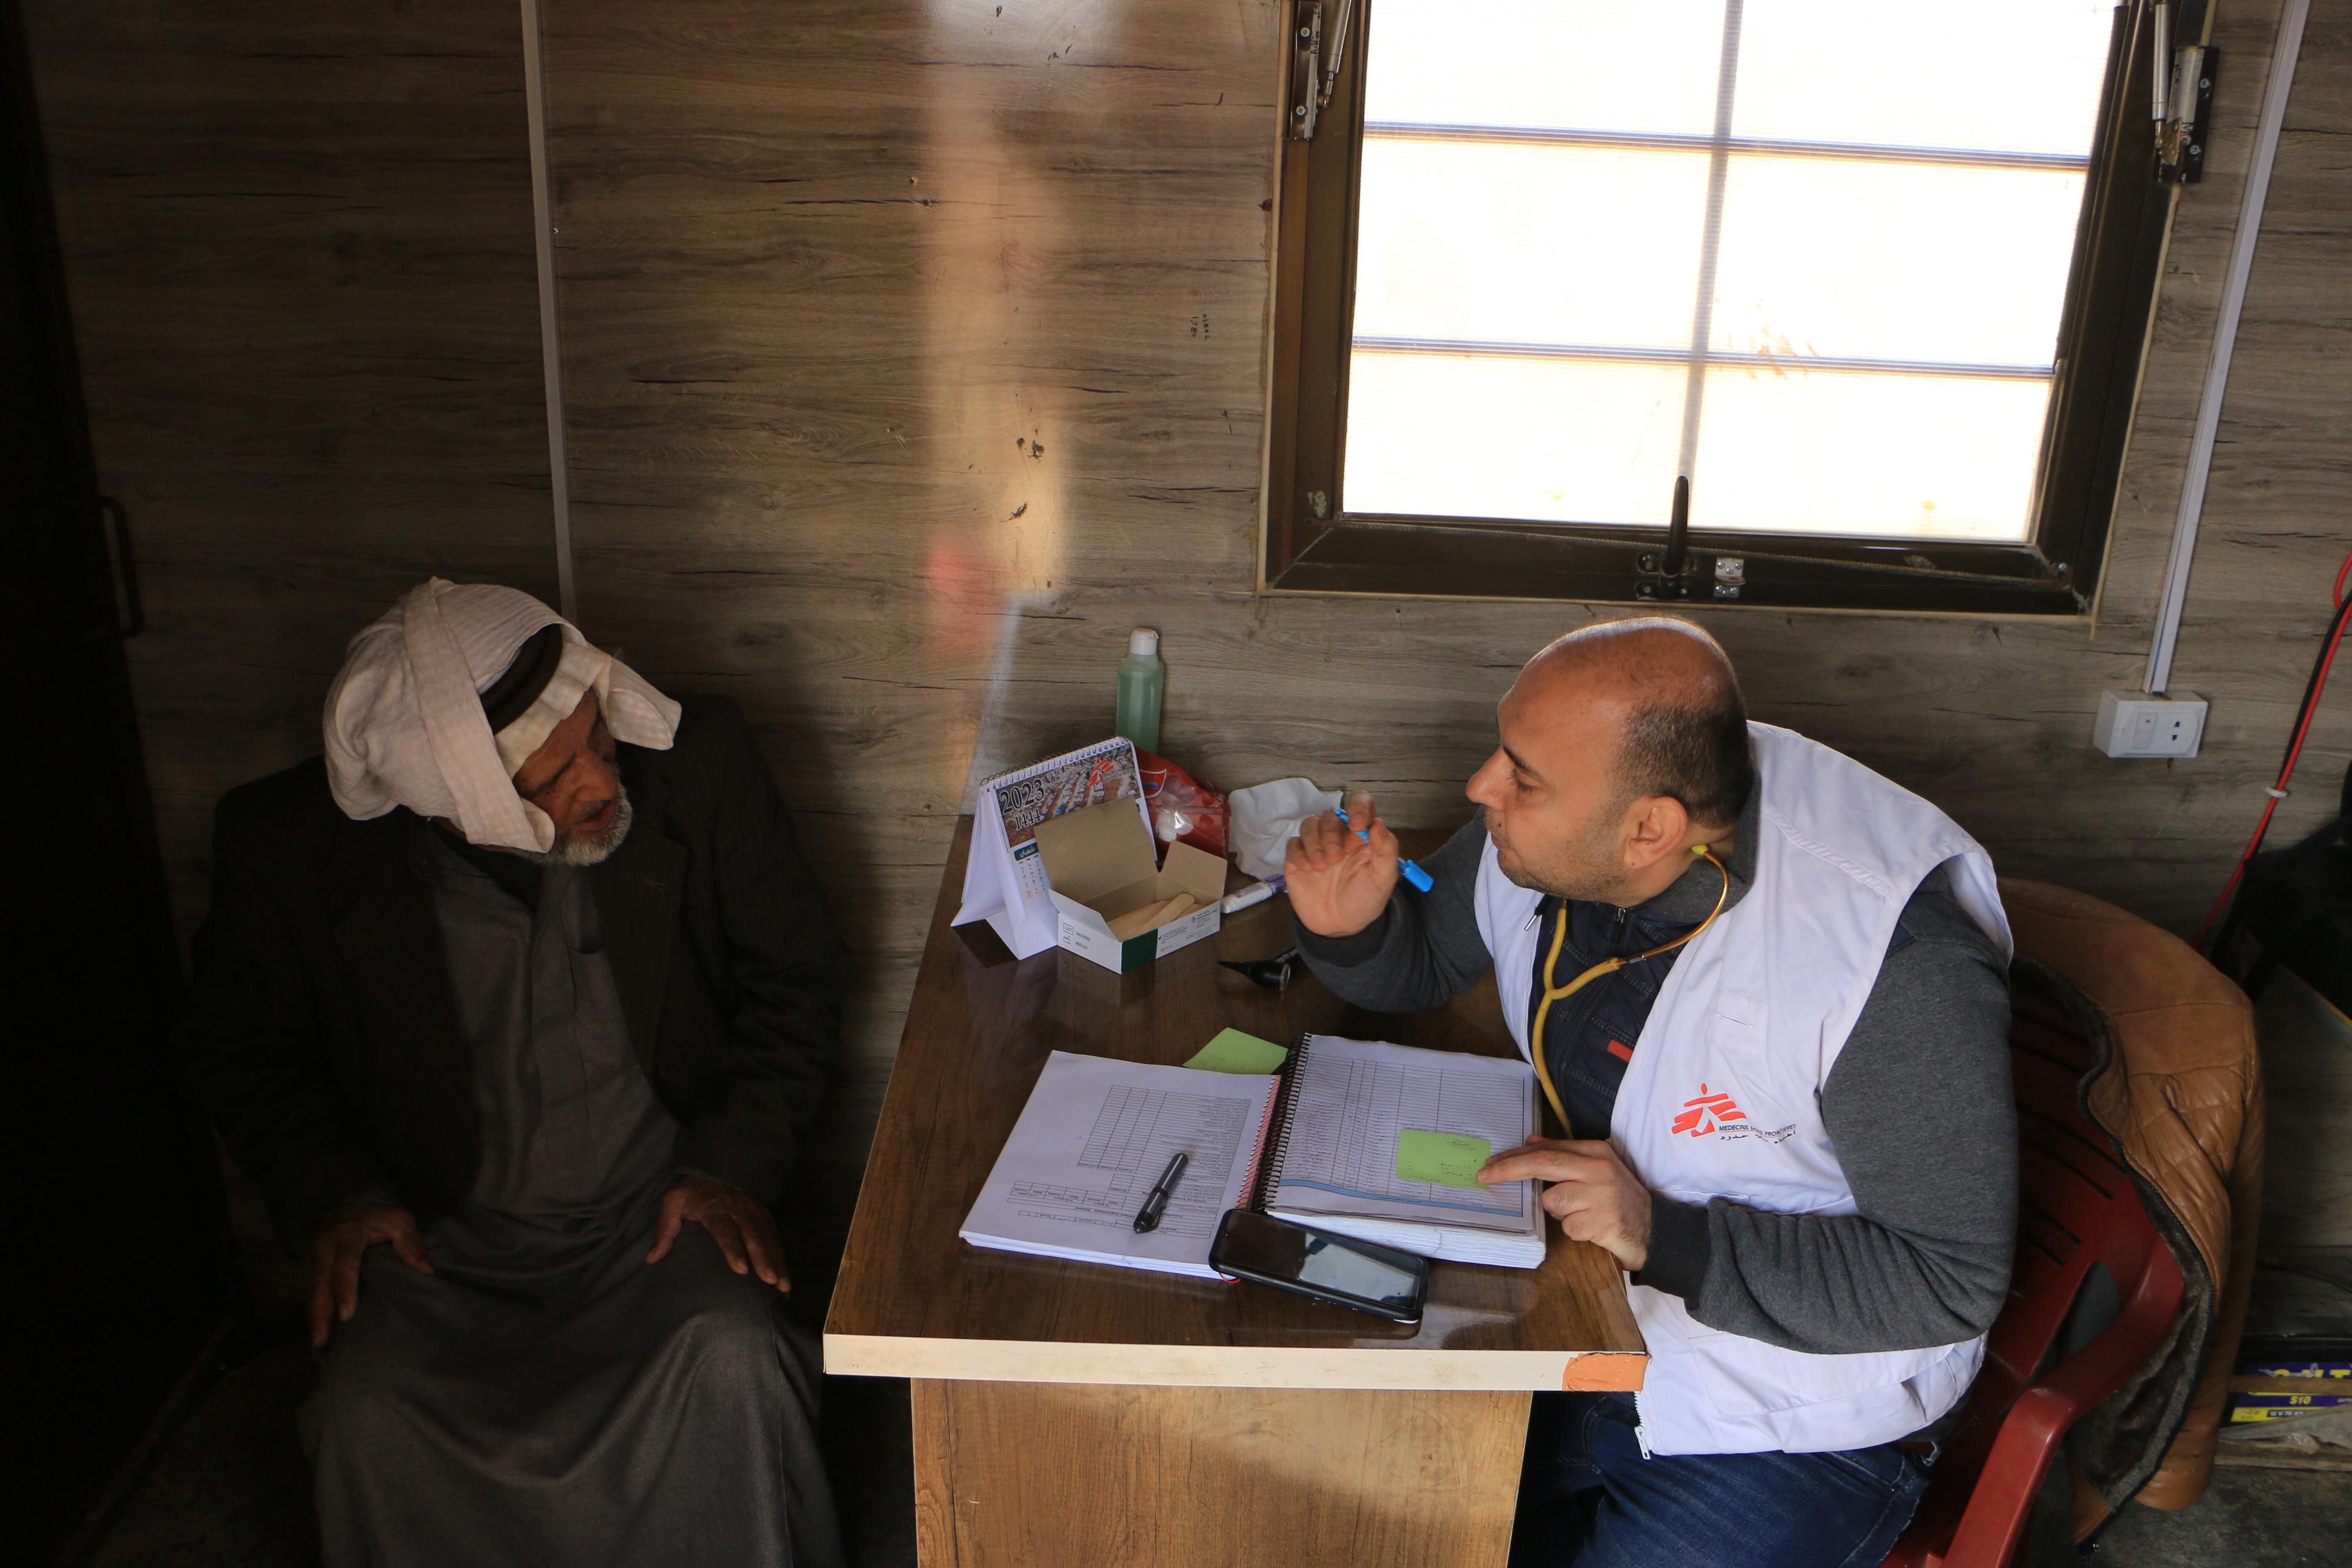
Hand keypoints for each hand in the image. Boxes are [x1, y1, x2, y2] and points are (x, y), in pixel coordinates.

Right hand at [308, 1203, 433, 1347]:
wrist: (350, 1205)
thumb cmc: (379, 1217)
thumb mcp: (399, 1220)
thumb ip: (411, 1243)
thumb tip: (427, 1270)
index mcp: (347, 1233)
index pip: (345, 1265)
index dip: (345, 1290)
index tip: (347, 1315)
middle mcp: (325, 1245)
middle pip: (321, 1281)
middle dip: (320, 1311)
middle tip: (321, 1339)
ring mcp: (314, 1255)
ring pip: (312, 1288)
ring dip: (313, 1315)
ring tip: (318, 1341)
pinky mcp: (310, 1264)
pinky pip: (309, 1288)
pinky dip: (312, 1308)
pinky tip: (316, 1328)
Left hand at [645, 1174, 790, 1293]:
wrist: (719, 1166)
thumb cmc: (693, 1191)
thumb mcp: (673, 1202)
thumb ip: (665, 1229)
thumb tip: (652, 1259)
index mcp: (716, 1209)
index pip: (725, 1231)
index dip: (734, 1250)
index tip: (741, 1269)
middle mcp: (740, 1212)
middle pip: (754, 1237)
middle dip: (764, 1260)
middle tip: (771, 1281)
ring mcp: (756, 1214)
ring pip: (769, 1240)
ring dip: (778, 1263)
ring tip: (784, 1287)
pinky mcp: (766, 1217)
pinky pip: (776, 1239)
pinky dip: (783, 1259)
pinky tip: (786, 1280)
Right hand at [1284, 789, 1402, 938]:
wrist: (1340, 926)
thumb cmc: (1365, 900)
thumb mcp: (1383, 879)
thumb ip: (1386, 850)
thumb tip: (1378, 824)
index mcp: (1363, 835)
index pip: (1361, 803)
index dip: (1358, 806)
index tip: (1357, 825)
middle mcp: (1340, 836)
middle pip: (1331, 815)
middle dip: (1332, 835)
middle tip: (1335, 859)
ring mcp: (1317, 846)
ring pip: (1310, 824)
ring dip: (1315, 843)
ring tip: (1322, 867)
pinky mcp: (1298, 858)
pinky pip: (1293, 844)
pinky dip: (1299, 854)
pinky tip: (1308, 870)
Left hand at [1479, 1137, 1653, 1271]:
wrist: (1654, 1228)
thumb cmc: (1617, 1196)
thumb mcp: (1594, 1168)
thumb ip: (1563, 1155)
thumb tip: (1529, 1143)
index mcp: (1595, 1151)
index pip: (1545, 1151)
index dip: (1514, 1158)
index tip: (1490, 1165)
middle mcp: (1599, 1169)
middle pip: (1543, 1165)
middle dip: (1509, 1170)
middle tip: (1484, 1176)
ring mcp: (1601, 1196)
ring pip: (1553, 1203)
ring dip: (1560, 1212)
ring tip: (1582, 1213)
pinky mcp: (1603, 1223)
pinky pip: (1568, 1227)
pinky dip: (1574, 1230)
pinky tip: (1592, 1227)